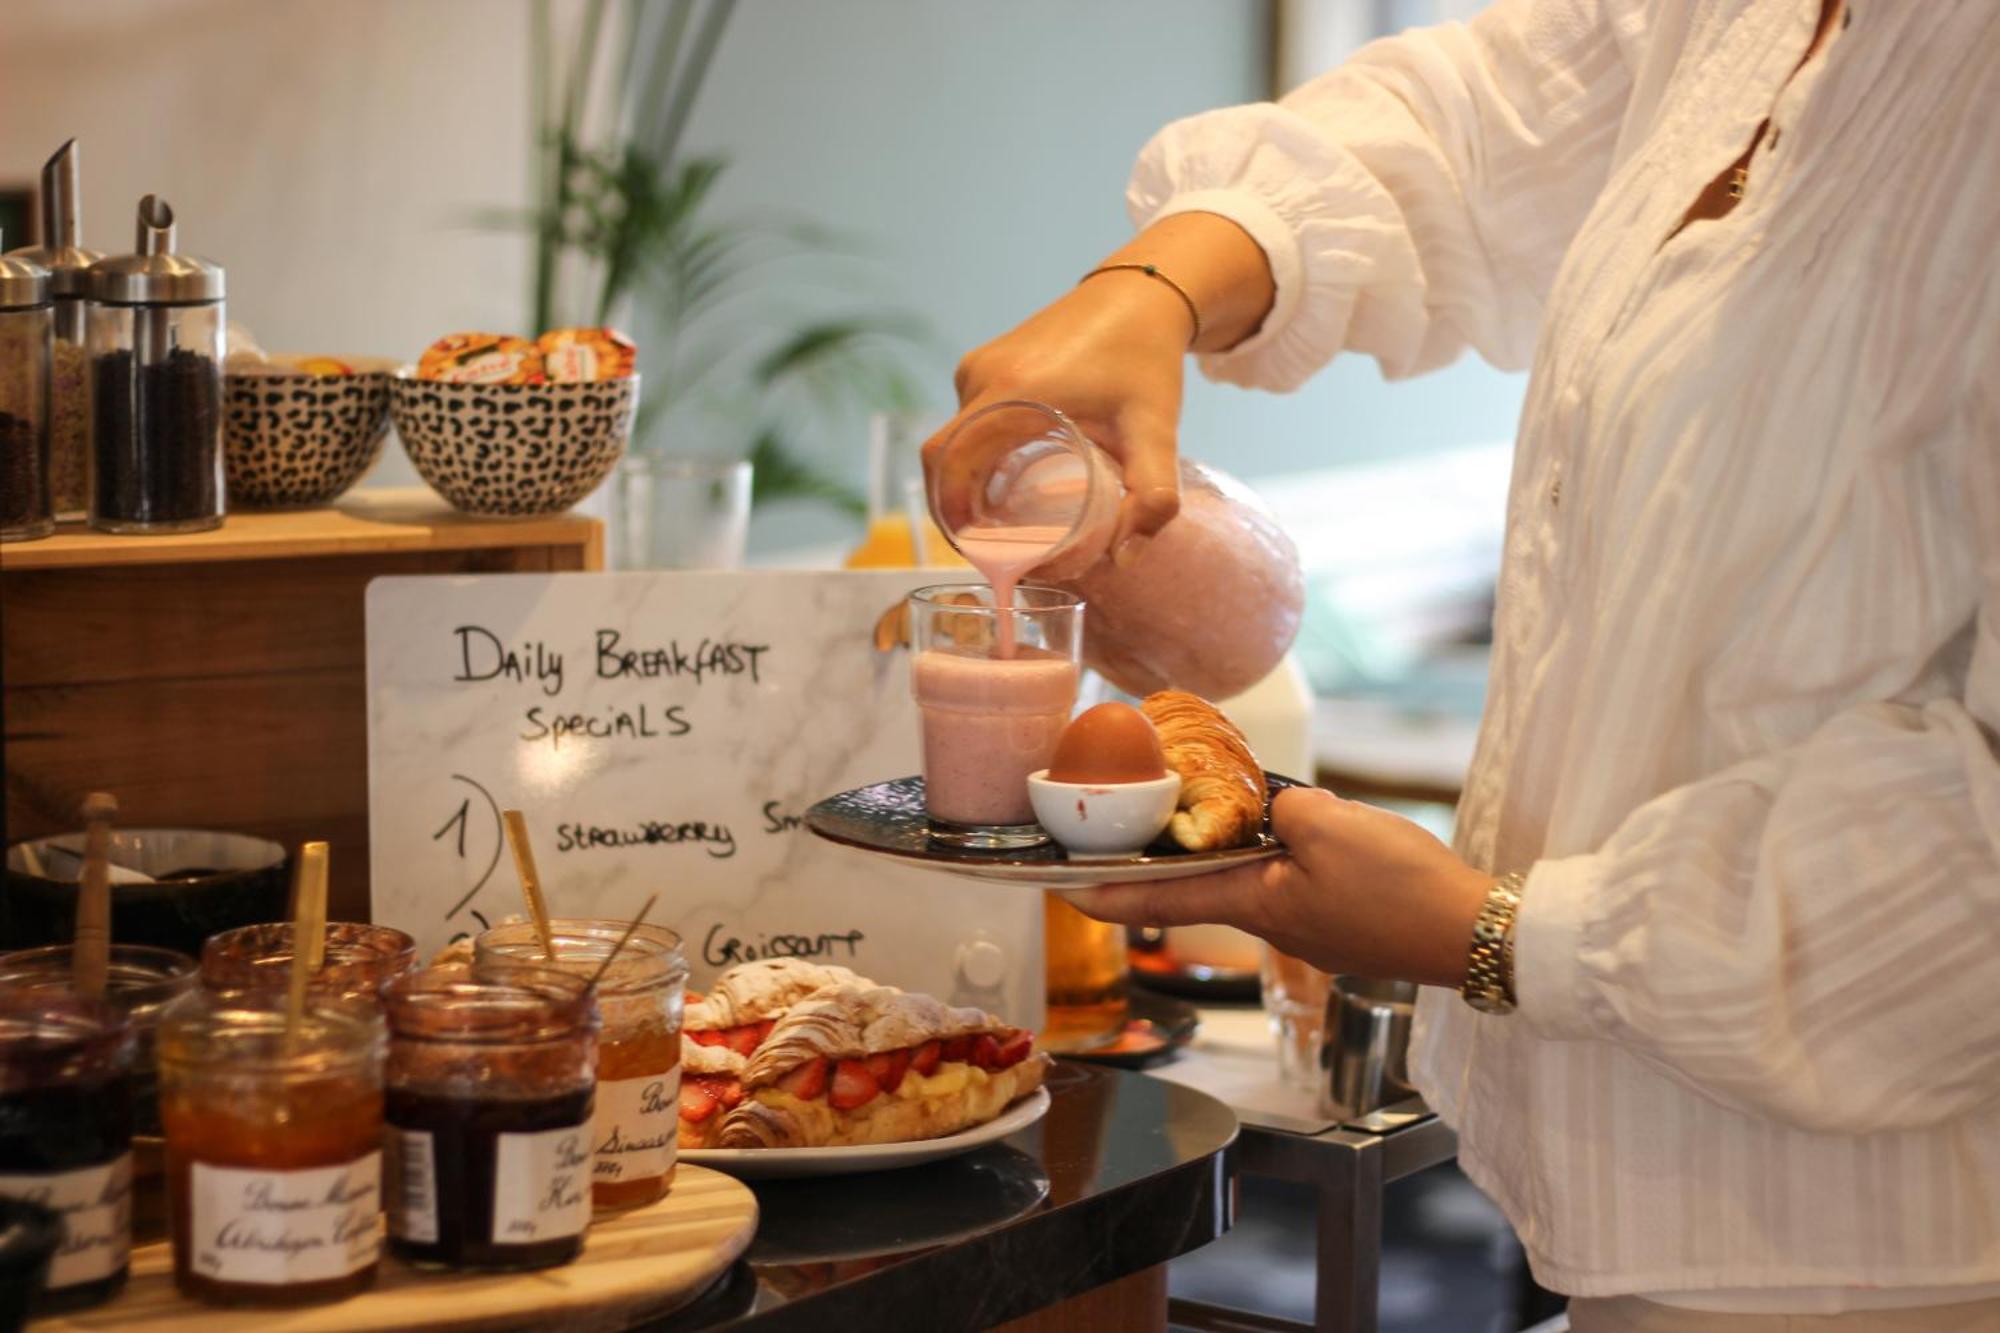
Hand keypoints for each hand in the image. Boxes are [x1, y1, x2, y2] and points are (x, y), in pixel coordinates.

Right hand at [925, 272, 1190, 553]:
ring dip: (963, 481)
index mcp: (1011, 391)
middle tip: (989, 548)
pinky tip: (999, 481)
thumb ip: (1153, 496)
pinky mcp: (986, 360)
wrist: (1140, 293)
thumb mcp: (1155, 430)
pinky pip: (965, 418)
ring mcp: (980, 364)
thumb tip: (1125, 558)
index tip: (973, 550)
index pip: (947, 462)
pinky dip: (972, 454)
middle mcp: (983, 375)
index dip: (948, 512)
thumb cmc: (1146, 357)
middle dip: (955, 508)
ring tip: (996, 524)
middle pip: (943, 456)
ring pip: (952, 438)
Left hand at [1067, 787, 1493, 986]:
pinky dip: (1279, 862)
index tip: (1061, 891)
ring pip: (1251, 885)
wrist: (1472, 935)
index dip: (1109, 892)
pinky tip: (1302, 837)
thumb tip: (1278, 809)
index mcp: (1256, 903)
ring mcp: (1309, 930)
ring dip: (1228, 857)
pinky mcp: (1341, 925)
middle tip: (1134, 829)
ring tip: (1217, 818)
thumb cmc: (1402, 888)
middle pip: (1203, 888)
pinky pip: (1294, 887)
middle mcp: (1273, 924)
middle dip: (1168, 860)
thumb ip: (1288, 808)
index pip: (1163, 895)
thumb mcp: (1333, 826)